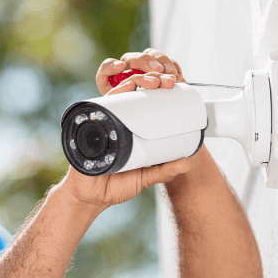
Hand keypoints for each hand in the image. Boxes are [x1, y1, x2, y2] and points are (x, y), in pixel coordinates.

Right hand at [61, 49, 191, 208]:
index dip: (158, 88)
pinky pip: (100, 106)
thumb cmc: (115, 186)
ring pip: (119, 95)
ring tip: (150, 82)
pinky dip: (113, 95)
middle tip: (165, 82)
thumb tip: (187, 164)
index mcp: (131, 129)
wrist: (90, 198)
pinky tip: (126, 87)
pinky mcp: (91, 127)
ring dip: (135, 82)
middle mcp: (117, 121)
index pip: (145, 101)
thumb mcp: (145, 177)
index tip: (173, 84)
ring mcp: (103, 122)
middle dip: (150, 80)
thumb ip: (163, 171)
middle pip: (133, 92)